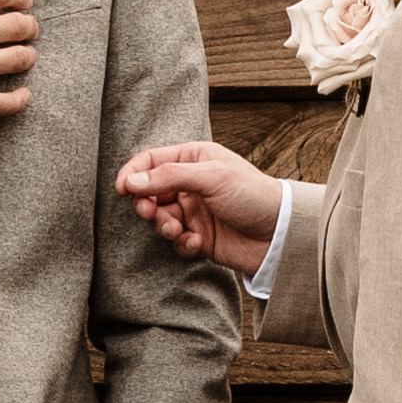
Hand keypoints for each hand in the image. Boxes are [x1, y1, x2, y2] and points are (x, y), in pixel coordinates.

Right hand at [116, 135, 284, 271]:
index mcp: (193, 159)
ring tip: (178, 230)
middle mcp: (190, 184)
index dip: (133, 173)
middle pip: (149, 192)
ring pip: (160, 218)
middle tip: (152, 214)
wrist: (279, 234)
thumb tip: (131, 180)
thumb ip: (168, 177)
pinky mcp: (198, 237)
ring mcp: (194, 211)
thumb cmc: (252, 195)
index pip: (151, 161)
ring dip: (163, 226)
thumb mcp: (211, 177)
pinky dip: (182, 243)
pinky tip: (197, 243)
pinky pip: (176, 241)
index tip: (122, 190)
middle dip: (146, 205)